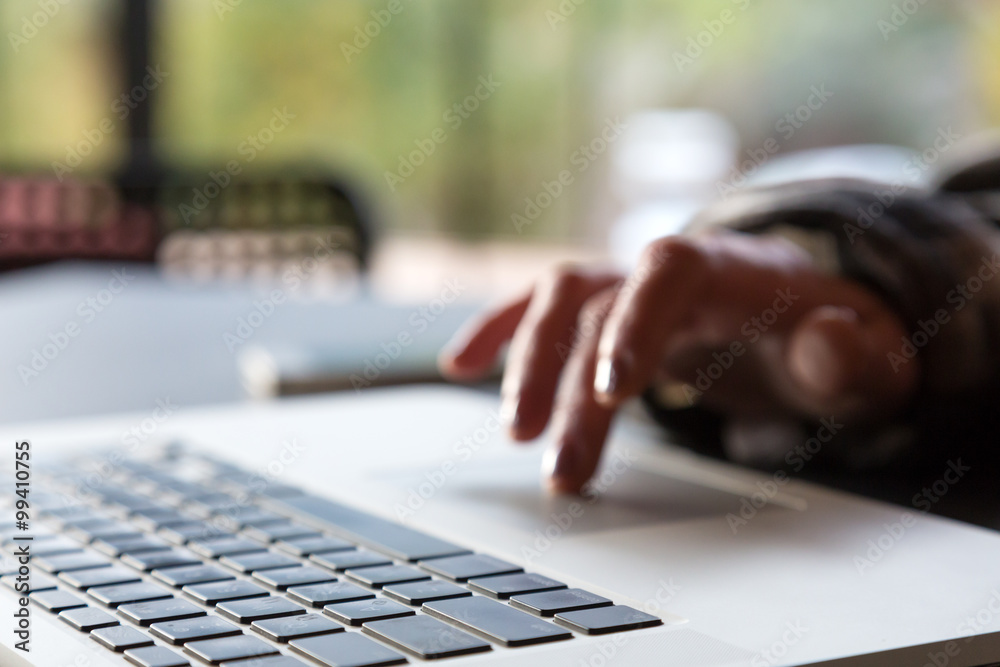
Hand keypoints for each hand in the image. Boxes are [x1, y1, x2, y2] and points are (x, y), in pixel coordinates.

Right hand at [439, 232, 918, 493]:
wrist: (798, 307)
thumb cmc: (827, 334)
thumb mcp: (867, 352)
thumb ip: (854, 354)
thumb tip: (823, 343)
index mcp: (730, 268)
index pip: (668, 272)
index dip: (633, 323)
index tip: (608, 391)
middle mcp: (663, 267)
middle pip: (598, 304)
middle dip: (569, 383)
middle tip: (560, 465)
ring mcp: (626, 283)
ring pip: (558, 302)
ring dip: (527, 364)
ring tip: (516, 434)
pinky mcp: (602, 307)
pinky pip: (538, 307)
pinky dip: (497, 330)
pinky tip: (460, 366)